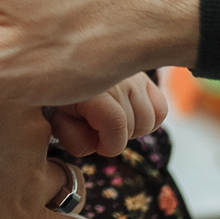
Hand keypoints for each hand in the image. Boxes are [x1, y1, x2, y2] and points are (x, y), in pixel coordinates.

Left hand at [51, 71, 171, 157]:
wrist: (62, 72)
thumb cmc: (59, 102)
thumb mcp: (58, 122)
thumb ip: (75, 139)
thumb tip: (99, 144)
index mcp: (93, 87)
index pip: (117, 123)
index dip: (110, 145)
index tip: (98, 147)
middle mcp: (118, 77)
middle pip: (134, 125)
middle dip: (116, 138)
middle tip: (97, 130)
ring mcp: (134, 76)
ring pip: (150, 120)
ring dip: (132, 130)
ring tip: (111, 124)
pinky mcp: (145, 78)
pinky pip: (161, 109)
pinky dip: (149, 120)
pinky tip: (128, 118)